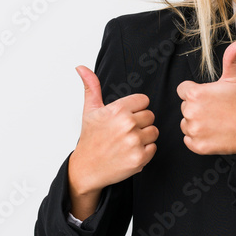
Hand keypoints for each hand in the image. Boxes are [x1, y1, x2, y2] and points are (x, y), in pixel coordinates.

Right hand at [69, 66, 158, 196]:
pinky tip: (129, 152)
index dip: (135, 109)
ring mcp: (134, 142)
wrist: (87, 168)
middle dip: (139, 123)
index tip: (124, 117)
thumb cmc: (90, 138)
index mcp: (118, 110)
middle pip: (150, 116)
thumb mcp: (90, 110)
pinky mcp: (140, 158)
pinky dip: (144, 151)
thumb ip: (91, 87)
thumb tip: (81, 67)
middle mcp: (127, 125)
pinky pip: (153, 148)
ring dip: (144, 137)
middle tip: (123, 132)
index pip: (144, 101)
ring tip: (126, 142)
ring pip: (154, 132)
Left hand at [176, 40, 235, 162]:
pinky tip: (213, 133)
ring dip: (196, 123)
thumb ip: (231, 58)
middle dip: (197, 108)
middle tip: (216, 110)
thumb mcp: (235, 79)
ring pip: (186, 124)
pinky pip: (189, 140)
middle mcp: (191, 112)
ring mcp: (194, 130)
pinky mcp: (197, 146)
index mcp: (196, 94)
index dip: (194, 92)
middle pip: (185, 107)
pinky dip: (198, 138)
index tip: (208, 97)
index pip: (182, 90)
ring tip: (215, 121)